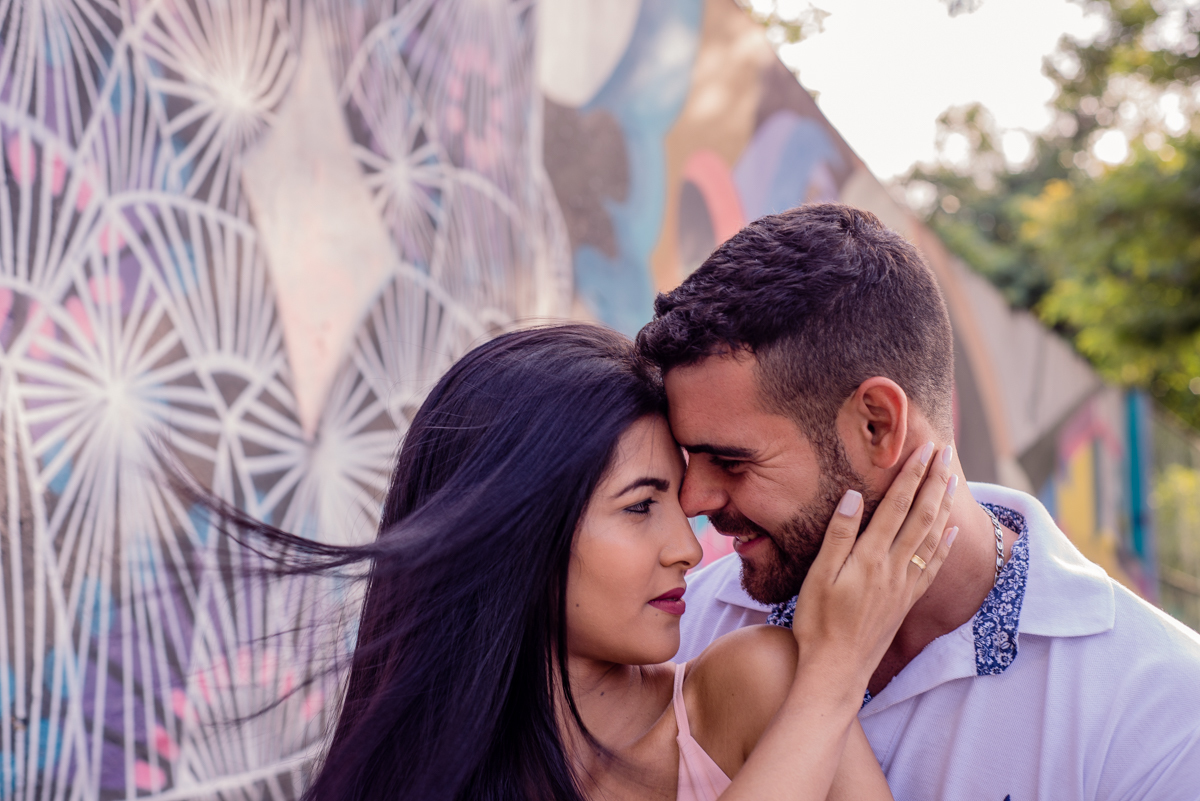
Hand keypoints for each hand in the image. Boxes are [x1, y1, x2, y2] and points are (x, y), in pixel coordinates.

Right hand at [792, 442, 957, 687]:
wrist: (836, 670)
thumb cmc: (817, 622)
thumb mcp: (818, 576)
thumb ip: (838, 535)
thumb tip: (855, 496)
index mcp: (869, 557)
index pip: (896, 507)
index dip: (911, 475)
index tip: (923, 449)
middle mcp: (894, 568)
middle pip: (921, 516)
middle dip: (935, 481)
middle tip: (946, 452)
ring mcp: (904, 585)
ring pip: (932, 537)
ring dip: (944, 505)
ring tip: (953, 479)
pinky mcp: (907, 601)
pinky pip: (933, 565)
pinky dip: (945, 543)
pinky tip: (952, 529)